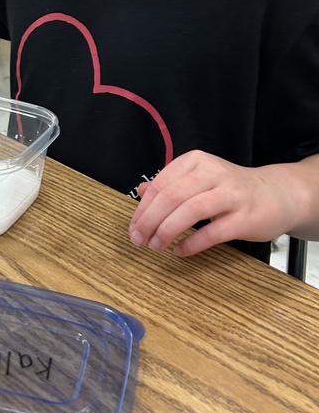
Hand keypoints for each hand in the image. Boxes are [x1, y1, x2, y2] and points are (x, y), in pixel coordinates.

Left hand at [128, 149, 293, 256]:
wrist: (278, 194)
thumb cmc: (232, 188)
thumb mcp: (200, 177)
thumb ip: (171, 183)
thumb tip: (142, 192)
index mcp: (197, 161)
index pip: (161, 184)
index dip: (143, 208)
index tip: (133, 226)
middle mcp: (213, 173)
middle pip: (171, 197)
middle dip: (150, 221)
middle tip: (138, 239)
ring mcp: (231, 195)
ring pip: (190, 211)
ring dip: (167, 231)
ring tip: (156, 245)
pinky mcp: (244, 218)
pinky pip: (212, 232)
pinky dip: (191, 243)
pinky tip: (180, 251)